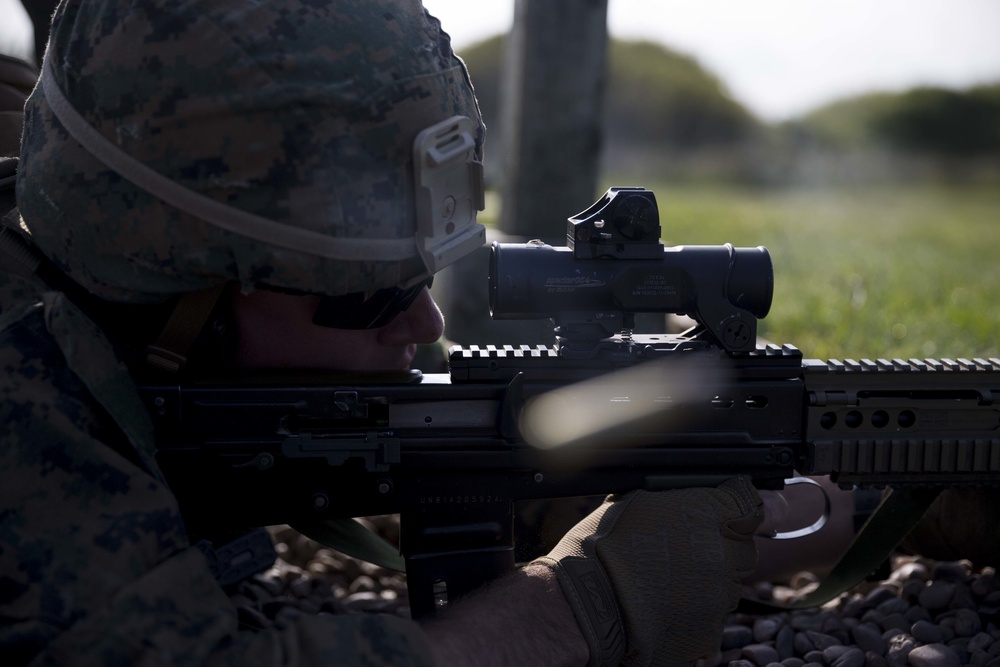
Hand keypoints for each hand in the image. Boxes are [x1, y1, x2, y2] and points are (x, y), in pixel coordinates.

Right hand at [533, 477, 762, 665]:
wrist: (587, 602)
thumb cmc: (603, 545)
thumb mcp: (637, 501)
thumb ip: (679, 500)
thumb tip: (695, 499)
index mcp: (707, 511)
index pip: (750, 505)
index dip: (737, 513)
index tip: (728, 517)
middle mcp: (723, 551)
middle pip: (743, 549)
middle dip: (722, 550)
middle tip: (686, 554)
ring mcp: (721, 594)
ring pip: (730, 586)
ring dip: (709, 582)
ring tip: (668, 583)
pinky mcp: (712, 629)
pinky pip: (713, 617)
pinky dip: (696, 612)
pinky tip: (666, 606)